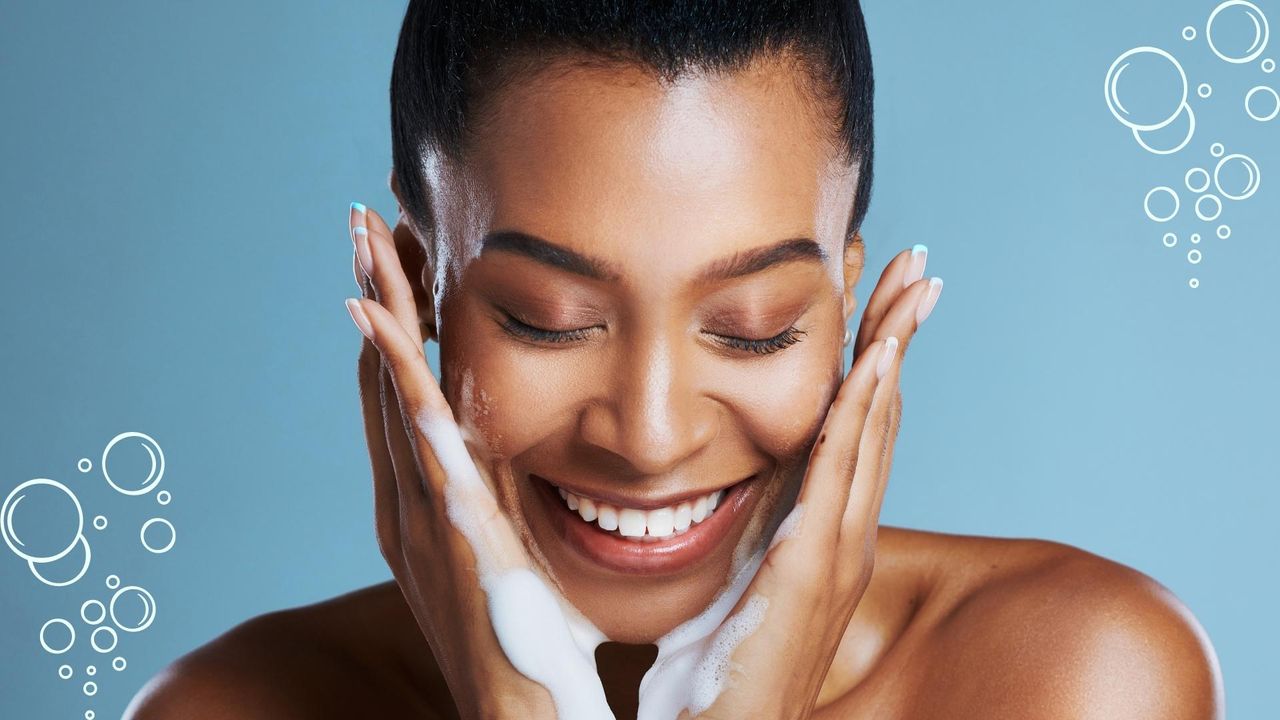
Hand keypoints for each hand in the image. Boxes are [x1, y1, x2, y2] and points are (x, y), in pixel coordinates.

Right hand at [344, 203, 615, 719]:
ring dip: (377, 309)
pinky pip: (411, 431)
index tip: (408, 259)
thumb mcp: (519, 556)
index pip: (407, 395)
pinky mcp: (443, 523)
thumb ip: (513, 504)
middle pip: (384, 377)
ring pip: (388, 389)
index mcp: (429, 506)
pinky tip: (372, 313)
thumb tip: (538, 456)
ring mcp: (417, 512)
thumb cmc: (535, 648)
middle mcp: (408, 502)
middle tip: (371, 219)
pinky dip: (389, 369)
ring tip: (366, 235)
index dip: (400, 325)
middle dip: (377, 297)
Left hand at [638, 246, 941, 719]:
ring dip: (892, 346)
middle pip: (878, 410)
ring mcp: (838, 547)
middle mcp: (844, 532)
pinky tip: (877, 352)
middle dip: (894, 331)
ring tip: (914, 281)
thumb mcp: (729, 583)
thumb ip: (737, 531)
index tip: (869, 290)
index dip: (867, 354)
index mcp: (822, 531)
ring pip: (874, 424)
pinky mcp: (815, 563)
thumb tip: (709, 483)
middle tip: (914, 261)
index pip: (850, 424)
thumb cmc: (715, 676)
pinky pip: (843, 466)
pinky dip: (864, 404)